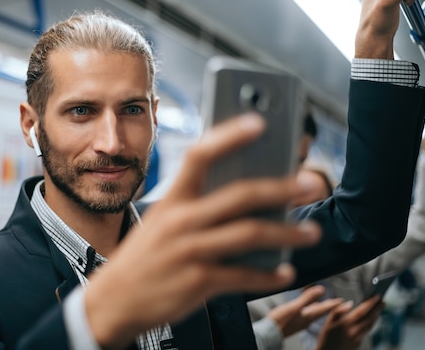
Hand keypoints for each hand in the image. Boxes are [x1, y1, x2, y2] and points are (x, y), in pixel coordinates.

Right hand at [85, 113, 321, 349]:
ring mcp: (189, 252)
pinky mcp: (197, 282)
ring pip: (250, 234)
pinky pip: (243, 276)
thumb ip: (194, 207)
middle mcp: (180, 221)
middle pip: (239, 196)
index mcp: (170, 200)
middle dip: (282, 188)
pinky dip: (269, 275)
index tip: (259, 122)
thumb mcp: (159, 222)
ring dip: (287, 232)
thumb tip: (246, 196)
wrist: (112, 301)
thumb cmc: (142, 257)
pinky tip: (284, 272)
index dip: (229, 136)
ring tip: (311, 231)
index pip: (200, 156)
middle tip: (312, 184)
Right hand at [268, 285, 344, 337]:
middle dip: (330, 306)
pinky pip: (307, 315)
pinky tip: (307, 309)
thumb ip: (307, 298)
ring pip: (315, 313)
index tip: (343, 301)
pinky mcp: (294, 322)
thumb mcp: (294, 307)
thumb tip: (321, 289)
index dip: (334, 304)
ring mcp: (301, 322)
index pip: (325, 308)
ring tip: (325, 304)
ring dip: (321, 308)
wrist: (271, 333)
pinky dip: (311, 310)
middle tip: (339, 303)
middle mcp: (307, 320)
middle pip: (322, 312)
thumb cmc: (281, 321)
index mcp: (309, 316)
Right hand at [314, 295, 384, 349]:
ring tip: (378, 309)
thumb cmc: (326, 338)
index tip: (377, 296)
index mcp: (346, 324)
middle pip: (370, 318)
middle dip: (377, 309)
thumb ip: (337, 311)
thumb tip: (349, 303)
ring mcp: (358, 338)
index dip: (370, 303)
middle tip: (383, 301)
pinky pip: (366, 331)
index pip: (362, 311)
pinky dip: (370, 323)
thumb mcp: (327, 322)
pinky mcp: (358, 343)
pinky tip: (369, 320)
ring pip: (370, 325)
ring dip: (375, 316)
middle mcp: (354, 331)